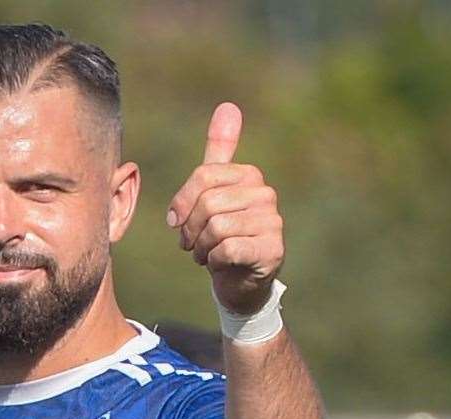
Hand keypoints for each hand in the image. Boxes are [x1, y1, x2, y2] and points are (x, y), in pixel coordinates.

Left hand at [166, 102, 283, 314]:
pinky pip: (226, 249)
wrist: (241, 280)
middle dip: (191, 230)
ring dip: (201, 248)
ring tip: (205, 254)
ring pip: (216, 228)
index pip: (203, 177)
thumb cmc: (223, 234)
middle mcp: (266, 194)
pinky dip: (214, 261)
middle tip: (192, 244)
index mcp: (249, 175)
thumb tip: (228, 106)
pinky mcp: (272, 250)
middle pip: (208, 203)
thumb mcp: (215, 191)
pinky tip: (219, 264)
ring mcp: (272, 223)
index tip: (177, 222)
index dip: (182, 203)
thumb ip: (219, 152)